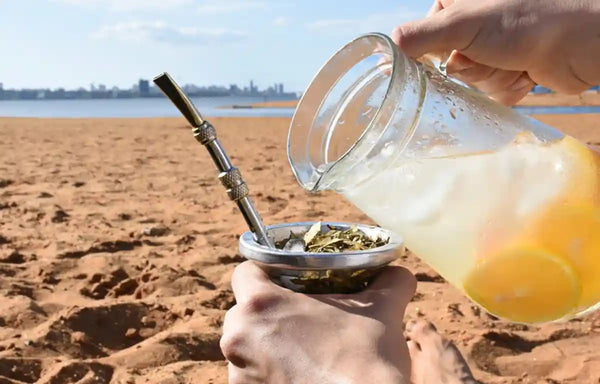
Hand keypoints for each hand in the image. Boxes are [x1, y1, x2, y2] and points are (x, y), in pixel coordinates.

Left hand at [220, 261, 415, 383]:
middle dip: (267, 314)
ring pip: (245, 348)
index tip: (285, 280)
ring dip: (267, 347)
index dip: (265, 272)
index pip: (245, 272)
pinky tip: (299, 377)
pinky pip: (251, 379)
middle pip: (243, 313)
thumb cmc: (368, 362)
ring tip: (302, 353)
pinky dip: (269, 377)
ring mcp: (238, 375)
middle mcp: (237, 338)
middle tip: (299, 318)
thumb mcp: (383, 312)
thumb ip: (389, 282)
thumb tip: (399, 272)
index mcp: (260, 305)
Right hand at [392, 0, 599, 104]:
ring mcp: (494, 48)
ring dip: (493, 78)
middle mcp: (475, 25)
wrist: (579, 42)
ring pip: (471, 82)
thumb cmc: (526, 21)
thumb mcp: (463, 24)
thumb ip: (422, 35)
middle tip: (494, 53)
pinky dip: (509, 86)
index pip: (426, 38)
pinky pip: (493, 92)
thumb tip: (390, 44)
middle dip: (473, 68)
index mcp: (459, 4)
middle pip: (449, 66)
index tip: (455, 52)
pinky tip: (525, 73)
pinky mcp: (511, 68)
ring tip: (515, 61)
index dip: (439, 52)